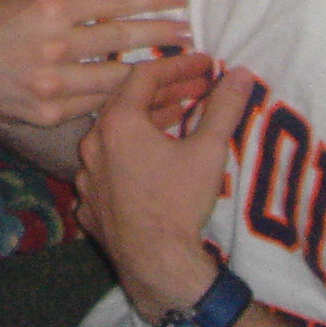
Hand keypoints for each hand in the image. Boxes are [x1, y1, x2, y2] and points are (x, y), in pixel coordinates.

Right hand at [0, 0, 193, 132]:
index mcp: (51, 8)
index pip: (117, 0)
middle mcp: (55, 45)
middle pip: (124, 38)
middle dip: (164, 34)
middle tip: (193, 31)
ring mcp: (53, 83)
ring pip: (118, 78)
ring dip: (153, 71)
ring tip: (179, 64)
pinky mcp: (50, 113)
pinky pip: (96, 105)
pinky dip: (121, 99)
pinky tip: (143, 94)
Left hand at [77, 55, 257, 320]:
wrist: (156, 263)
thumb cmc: (180, 203)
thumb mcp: (208, 151)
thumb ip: (223, 108)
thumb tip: (239, 74)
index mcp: (117, 123)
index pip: (144, 76)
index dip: (177, 65)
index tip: (204, 62)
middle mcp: (92, 143)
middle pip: (126, 103)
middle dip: (164, 92)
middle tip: (197, 87)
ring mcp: (86, 174)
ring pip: (114, 135)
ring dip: (146, 122)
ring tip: (179, 117)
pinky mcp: (88, 202)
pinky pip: (107, 167)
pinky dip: (130, 156)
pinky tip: (152, 158)